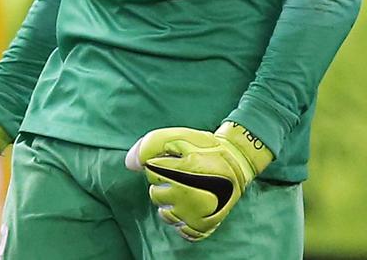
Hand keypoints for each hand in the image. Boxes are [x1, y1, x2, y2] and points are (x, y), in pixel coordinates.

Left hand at [125, 122, 272, 241]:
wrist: (236, 162)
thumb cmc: (203, 148)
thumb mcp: (177, 137)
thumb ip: (149, 146)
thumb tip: (130, 164)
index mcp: (185, 170)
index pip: (151, 172)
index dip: (157, 164)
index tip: (171, 161)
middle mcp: (190, 195)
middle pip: (155, 194)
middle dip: (162, 183)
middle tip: (180, 175)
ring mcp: (197, 213)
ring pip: (165, 213)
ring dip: (169, 202)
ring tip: (184, 190)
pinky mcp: (204, 226)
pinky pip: (180, 229)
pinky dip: (180, 219)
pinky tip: (187, 207)